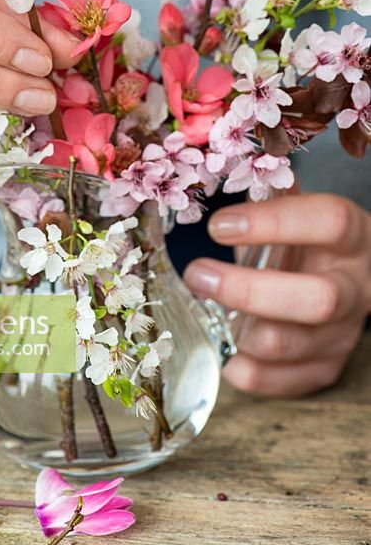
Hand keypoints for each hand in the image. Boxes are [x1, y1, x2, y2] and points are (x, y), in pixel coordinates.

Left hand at [185, 193, 370, 396]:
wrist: (340, 279)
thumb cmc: (304, 240)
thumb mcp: (296, 210)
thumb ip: (265, 194)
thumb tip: (211, 171)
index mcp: (352, 235)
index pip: (328, 222)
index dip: (273, 223)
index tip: (218, 225)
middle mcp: (356, 286)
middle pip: (318, 299)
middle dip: (249, 290)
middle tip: (197, 274)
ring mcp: (342, 334)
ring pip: (292, 344)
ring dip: (235, 329)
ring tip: (199, 306)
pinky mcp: (323, 369)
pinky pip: (277, 381)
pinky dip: (238, 365)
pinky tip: (217, 341)